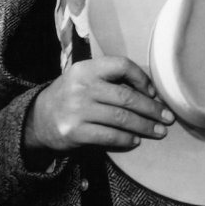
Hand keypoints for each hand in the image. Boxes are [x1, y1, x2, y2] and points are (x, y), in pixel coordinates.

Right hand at [23, 56, 174, 157]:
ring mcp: (77, 110)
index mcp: (86, 69)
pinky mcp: (75, 131)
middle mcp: (82, 87)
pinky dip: (126, 139)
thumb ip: (109, 79)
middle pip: (126, 97)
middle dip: (152, 109)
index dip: (142, 78)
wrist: (38, 119)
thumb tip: (149, 91)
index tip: (153, 92)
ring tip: (159, 132)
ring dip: (145, 126)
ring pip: (121, 118)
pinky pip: (109, 136)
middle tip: (167, 117)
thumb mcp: (83, 78)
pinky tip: (135, 140)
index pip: (121, 65)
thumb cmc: (69, 97)